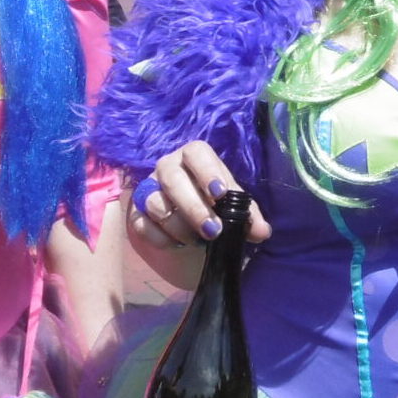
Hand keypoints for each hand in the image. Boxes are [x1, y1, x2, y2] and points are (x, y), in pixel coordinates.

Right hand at [129, 141, 273, 250]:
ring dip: (178, 226)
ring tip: (196, 241)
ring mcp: (149, 189)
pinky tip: (177, 245)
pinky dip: (160, 238)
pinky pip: (141, 224)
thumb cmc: (214, 207)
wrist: (189, 229)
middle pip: (172, 178)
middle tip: (213, 231)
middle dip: (193, 207)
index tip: (220, 194)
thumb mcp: (233, 209)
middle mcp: (168, 167)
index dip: (207, 171)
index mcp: (194, 158)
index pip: (197, 152)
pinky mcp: (136, 214)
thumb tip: (262, 231)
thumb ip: (249, 217)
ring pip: (155, 202)